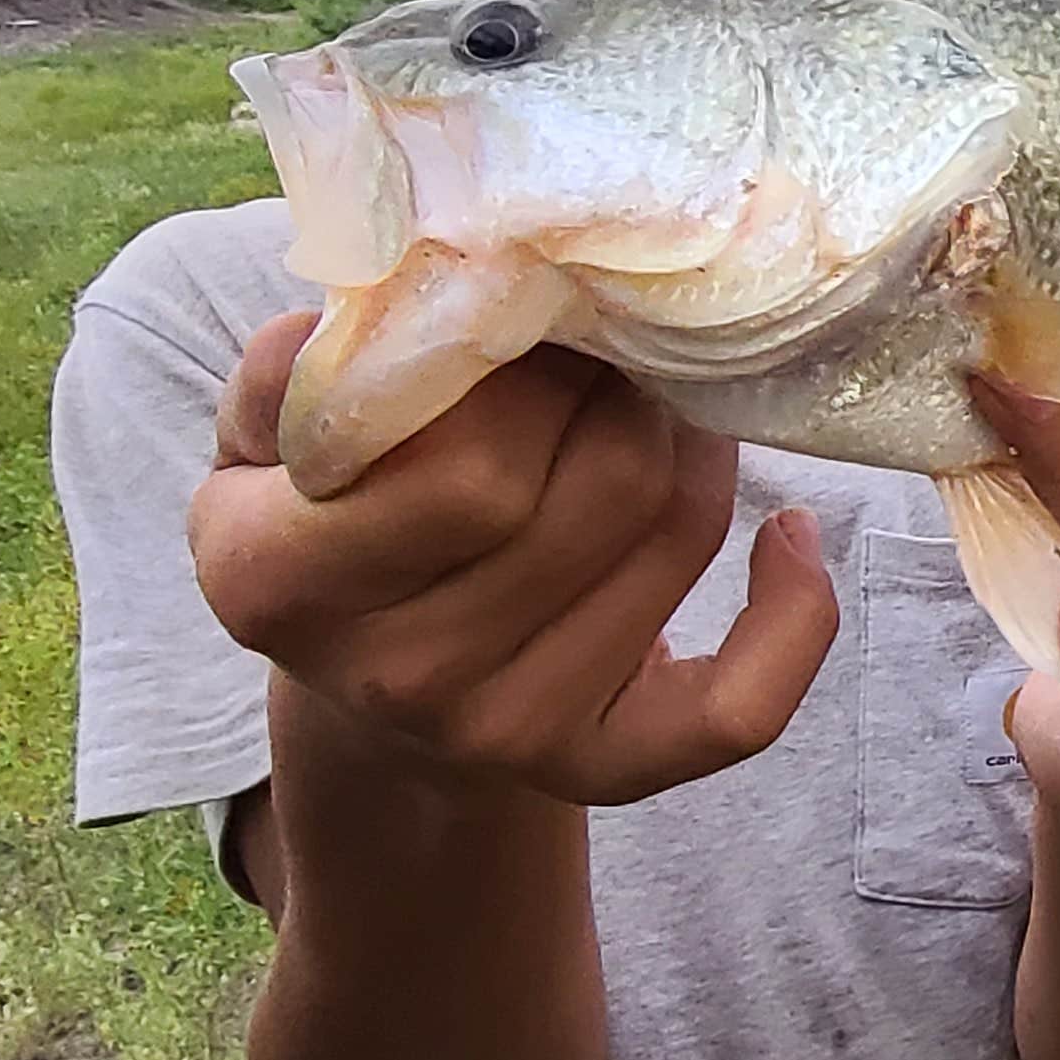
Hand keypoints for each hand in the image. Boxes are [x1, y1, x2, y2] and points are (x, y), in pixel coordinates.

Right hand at [191, 311, 839, 805]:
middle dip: (628, 384)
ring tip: (668, 392)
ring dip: (696, 440)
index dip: (529, 367)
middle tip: (619, 332)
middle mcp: (394, 677)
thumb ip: (299, 364)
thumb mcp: (265, 435)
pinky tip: (793, 531)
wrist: (367, 686)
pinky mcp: (603, 769)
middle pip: (596, 488)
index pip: (461, 462)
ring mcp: (504, 733)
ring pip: (673, 537)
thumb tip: (397, 291)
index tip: (537, 309)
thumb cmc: (328, 514)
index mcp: (277, 579)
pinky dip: (794, 617)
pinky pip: (738, 710)